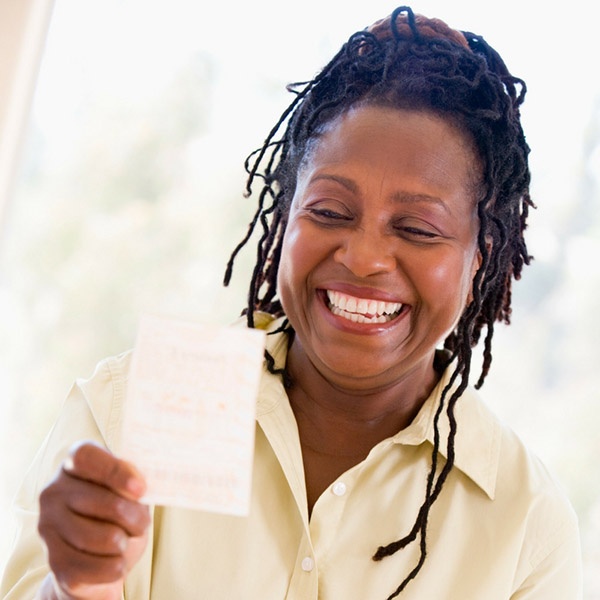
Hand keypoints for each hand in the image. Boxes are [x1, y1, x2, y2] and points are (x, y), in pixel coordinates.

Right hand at [37, 442, 150, 599]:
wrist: (98, 553)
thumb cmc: (119, 509)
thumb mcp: (127, 487)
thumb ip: (132, 480)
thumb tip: (140, 487)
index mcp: (73, 465)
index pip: (86, 457)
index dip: (115, 471)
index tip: (141, 489)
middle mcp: (54, 492)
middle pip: (106, 502)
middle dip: (136, 517)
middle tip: (142, 522)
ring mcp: (48, 527)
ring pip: (106, 538)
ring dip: (126, 543)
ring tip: (125, 540)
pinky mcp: (54, 562)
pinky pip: (98, 567)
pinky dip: (117, 567)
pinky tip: (115, 560)